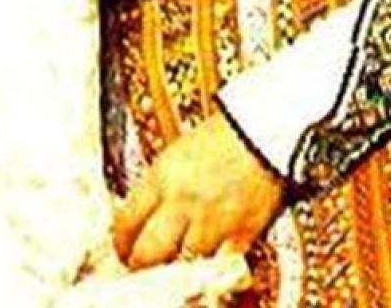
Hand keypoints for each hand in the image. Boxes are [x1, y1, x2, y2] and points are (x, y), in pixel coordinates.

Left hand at [112, 112, 284, 269]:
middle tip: (147, 260)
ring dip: (181, 259)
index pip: (125, 224)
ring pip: (182, 263)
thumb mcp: (180, 152)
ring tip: (184, 250)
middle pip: (147, 255)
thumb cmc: (227, 133)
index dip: (122, 242)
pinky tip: (214, 249)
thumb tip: (146, 214)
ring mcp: (212, 221)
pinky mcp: (242, 232)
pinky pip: (219, 261)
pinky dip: (214, 259)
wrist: (268, 128)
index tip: (125, 246)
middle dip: (144, 261)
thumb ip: (160, 185)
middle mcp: (182, 202)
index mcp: (162, 177)